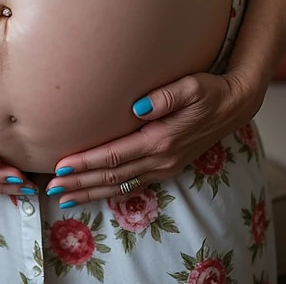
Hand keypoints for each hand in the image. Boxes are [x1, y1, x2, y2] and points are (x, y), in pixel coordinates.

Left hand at [44, 71, 257, 205]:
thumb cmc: (210, 90)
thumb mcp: (191, 85)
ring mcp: (165, 167)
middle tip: (51, 189)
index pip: (116, 155)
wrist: (235, 104)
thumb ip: (165, 95)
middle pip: (112, 176)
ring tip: (65, 199)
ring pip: (120, 186)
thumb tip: (136, 106)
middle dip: (80, 184)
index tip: (61, 167)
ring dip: (91, 193)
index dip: (87, 162)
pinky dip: (110, 192)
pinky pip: (133, 186)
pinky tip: (95, 194)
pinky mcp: (167, 167)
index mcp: (162, 140)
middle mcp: (161, 159)